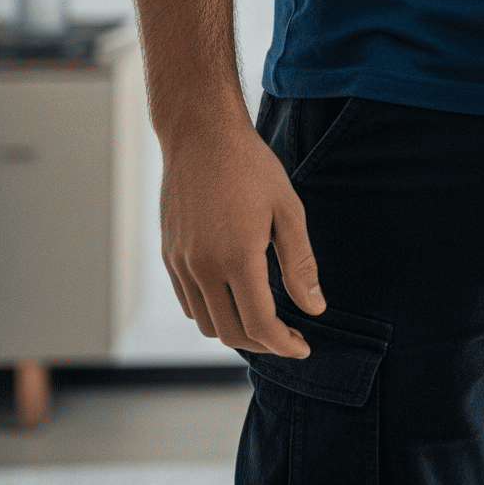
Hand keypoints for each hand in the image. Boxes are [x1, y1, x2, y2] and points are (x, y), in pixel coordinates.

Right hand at [159, 118, 324, 356]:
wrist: (201, 137)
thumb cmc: (251, 167)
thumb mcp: (288, 209)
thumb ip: (300, 263)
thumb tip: (315, 307)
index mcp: (237, 257)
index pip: (259, 324)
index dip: (283, 344)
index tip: (303, 347)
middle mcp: (203, 268)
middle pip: (231, 333)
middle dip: (263, 343)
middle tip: (289, 335)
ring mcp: (181, 264)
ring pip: (207, 323)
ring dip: (236, 330)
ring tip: (264, 317)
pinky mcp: (169, 257)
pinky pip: (189, 303)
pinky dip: (212, 312)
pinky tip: (235, 296)